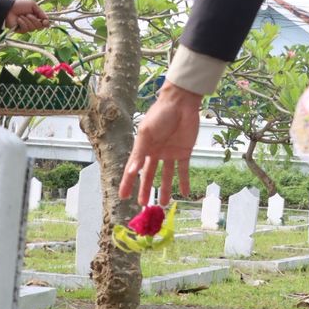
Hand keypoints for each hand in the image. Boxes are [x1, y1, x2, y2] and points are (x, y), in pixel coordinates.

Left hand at [5, 0, 50, 32]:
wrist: (9, 9)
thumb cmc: (20, 5)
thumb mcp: (33, 5)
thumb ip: (41, 12)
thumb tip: (47, 20)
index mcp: (36, 16)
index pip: (44, 23)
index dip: (46, 23)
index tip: (45, 21)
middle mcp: (32, 23)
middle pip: (39, 26)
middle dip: (34, 20)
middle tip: (28, 14)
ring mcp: (27, 27)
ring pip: (33, 28)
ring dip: (27, 21)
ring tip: (21, 16)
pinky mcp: (20, 30)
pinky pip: (25, 29)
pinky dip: (22, 23)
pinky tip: (18, 19)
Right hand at [120, 83, 201, 205]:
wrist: (181, 103)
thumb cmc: (160, 114)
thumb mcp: (146, 133)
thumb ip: (139, 153)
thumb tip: (130, 171)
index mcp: (144, 147)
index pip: (133, 169)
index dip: (128, 183)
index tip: (123, 197)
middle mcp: (156, 153)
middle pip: (150, 175)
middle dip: (146, 190)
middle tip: (144, 205)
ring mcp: (170, 153)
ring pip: (167, 175)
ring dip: (166, 189)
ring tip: (165, 204)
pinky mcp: (184, 152)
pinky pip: (184, 170)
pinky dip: (184, 181)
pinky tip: (184, 193)